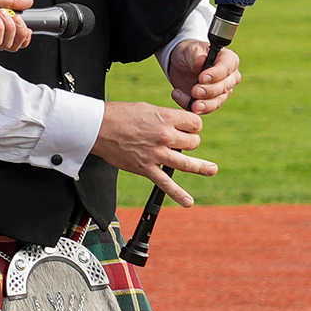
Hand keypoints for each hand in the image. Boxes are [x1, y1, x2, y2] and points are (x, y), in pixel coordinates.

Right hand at [90, 97, 218, 202]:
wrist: (98, 127)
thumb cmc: (120, 114)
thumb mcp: (147, 108)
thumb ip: (165, 116)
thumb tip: (175, 123)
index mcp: (166, 119)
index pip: (195, 124)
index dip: (193, 125)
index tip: (188, 127)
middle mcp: (165, 136)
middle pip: (193, 142)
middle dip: (190, 141)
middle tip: (181, 141)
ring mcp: (157, 154)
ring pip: (187, 163)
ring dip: (201, 166)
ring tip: (212, 169)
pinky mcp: (146, 169)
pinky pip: (166, 184)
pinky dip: (178, 194)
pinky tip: (188, 202)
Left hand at [167, 40, 242, 113]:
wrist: (180, 65)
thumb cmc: (189, 53)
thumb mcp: (189, 50)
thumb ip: (195, 56)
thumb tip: (201, 61)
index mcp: (228, 60)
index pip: (226, 68)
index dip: (215, 74)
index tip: (202, 77)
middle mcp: (229, 77)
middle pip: (224, 87)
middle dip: (209, 91)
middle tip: (194, 91)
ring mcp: (222, 92)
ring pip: (216, 102)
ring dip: (204, 105)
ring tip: (191, 104)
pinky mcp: (211, 102)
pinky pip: (205, 109)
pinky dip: (191, 106)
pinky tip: (178, 96)